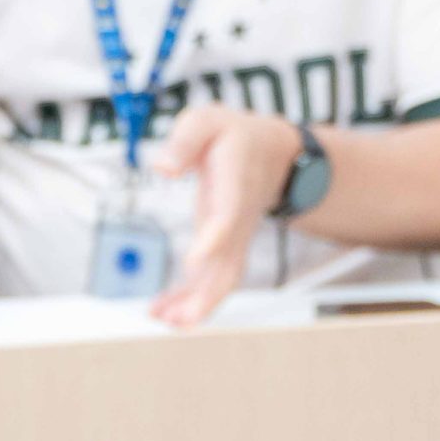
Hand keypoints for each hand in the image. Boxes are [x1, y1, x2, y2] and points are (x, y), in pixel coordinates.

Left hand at [147, 106, 304, 327]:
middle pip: (231, 263)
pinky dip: (192, 297)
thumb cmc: (236, 135)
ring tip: (164, 320)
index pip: (228, 216)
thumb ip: (185, 140)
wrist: (276, 151)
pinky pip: (214, 277)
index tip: (194, 263)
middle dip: (207, 295)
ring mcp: (235, 235)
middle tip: (180, 319)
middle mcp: (239, 217)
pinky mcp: (226, 244)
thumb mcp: (207, 120)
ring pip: (224, 278)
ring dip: (198, 304)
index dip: (214, 240)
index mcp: (236, 183)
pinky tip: (165, 310)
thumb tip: (164, 167)